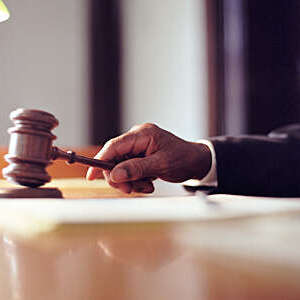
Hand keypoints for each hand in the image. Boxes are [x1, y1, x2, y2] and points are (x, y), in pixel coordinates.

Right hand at [86, 123, 211, 193]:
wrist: (196, 161)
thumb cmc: (183, 159)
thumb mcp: (161, 165)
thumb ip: (136, 169)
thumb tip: (114, 174)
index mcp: (142, 135)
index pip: (114, 146)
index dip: (100, 161)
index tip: (91, 176)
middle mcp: (138, 138)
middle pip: (115, 159)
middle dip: (121, 177)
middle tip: (131, 189)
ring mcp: (139, 147)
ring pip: (122, 167)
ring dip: (131, 181)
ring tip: (147, 185)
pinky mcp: (140, 155)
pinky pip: (130, 169)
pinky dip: (136, 180)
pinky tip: (149, 182)